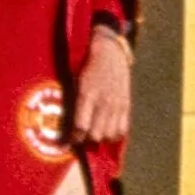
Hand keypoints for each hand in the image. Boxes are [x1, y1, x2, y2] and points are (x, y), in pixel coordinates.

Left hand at [73, 26, 131, 147]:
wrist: (110, 53)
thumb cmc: (87, 66)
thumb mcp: (75, 82)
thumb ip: (73, 103)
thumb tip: (69, 125)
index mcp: (87, 95)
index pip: (80, 126)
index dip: (74, 138)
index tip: (69, 141)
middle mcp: (103, 102)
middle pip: (96, 135)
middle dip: (86, 140)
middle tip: (80, 138)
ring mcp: (116, 105)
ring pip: (109, 135)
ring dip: (100, 139)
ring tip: (94, 135)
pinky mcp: (126, 105)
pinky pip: (122, 129)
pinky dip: (114, 135)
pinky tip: (107, 132)